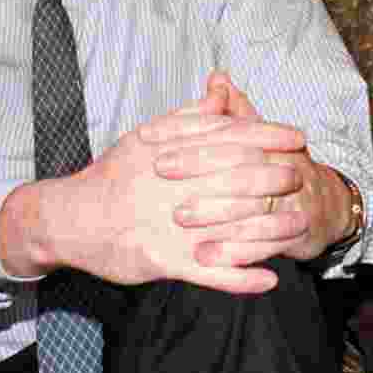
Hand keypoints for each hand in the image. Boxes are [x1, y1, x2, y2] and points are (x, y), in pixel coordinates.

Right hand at [0, 108, 308, 294]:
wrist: (69, 218)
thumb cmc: (113, 175)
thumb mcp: (147, 137)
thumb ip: (188, 118)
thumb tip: (220, 92)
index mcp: (174, 152)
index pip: (230, 139)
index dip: (268, 136)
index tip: (298, 137)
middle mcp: (176, 185)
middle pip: (237, 178)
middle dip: (275, 176)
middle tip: (304, 175)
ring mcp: (171, 225)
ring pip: (230, 225)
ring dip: (269, 229)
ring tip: (301, 229)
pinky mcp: (162, 260)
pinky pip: (209, 272)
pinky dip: (240, 277)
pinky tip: (269, 279)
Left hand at [149, 72, 357, 265]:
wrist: (324, 209)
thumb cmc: (280, 169)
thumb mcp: (258, 138)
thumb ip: (234, 113)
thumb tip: (217, 78)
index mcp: (268, 141)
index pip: (226, 127)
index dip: (185, 128)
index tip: (147, 132)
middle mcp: (282, 166)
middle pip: (240, 161)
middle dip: (199, 164)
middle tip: (159, 168)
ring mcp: (291, 201)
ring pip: (251, 205)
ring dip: (215, 212)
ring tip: (178, 217)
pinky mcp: (295, 234)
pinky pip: (265, 245)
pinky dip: (235, 253)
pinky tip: (204, 257)